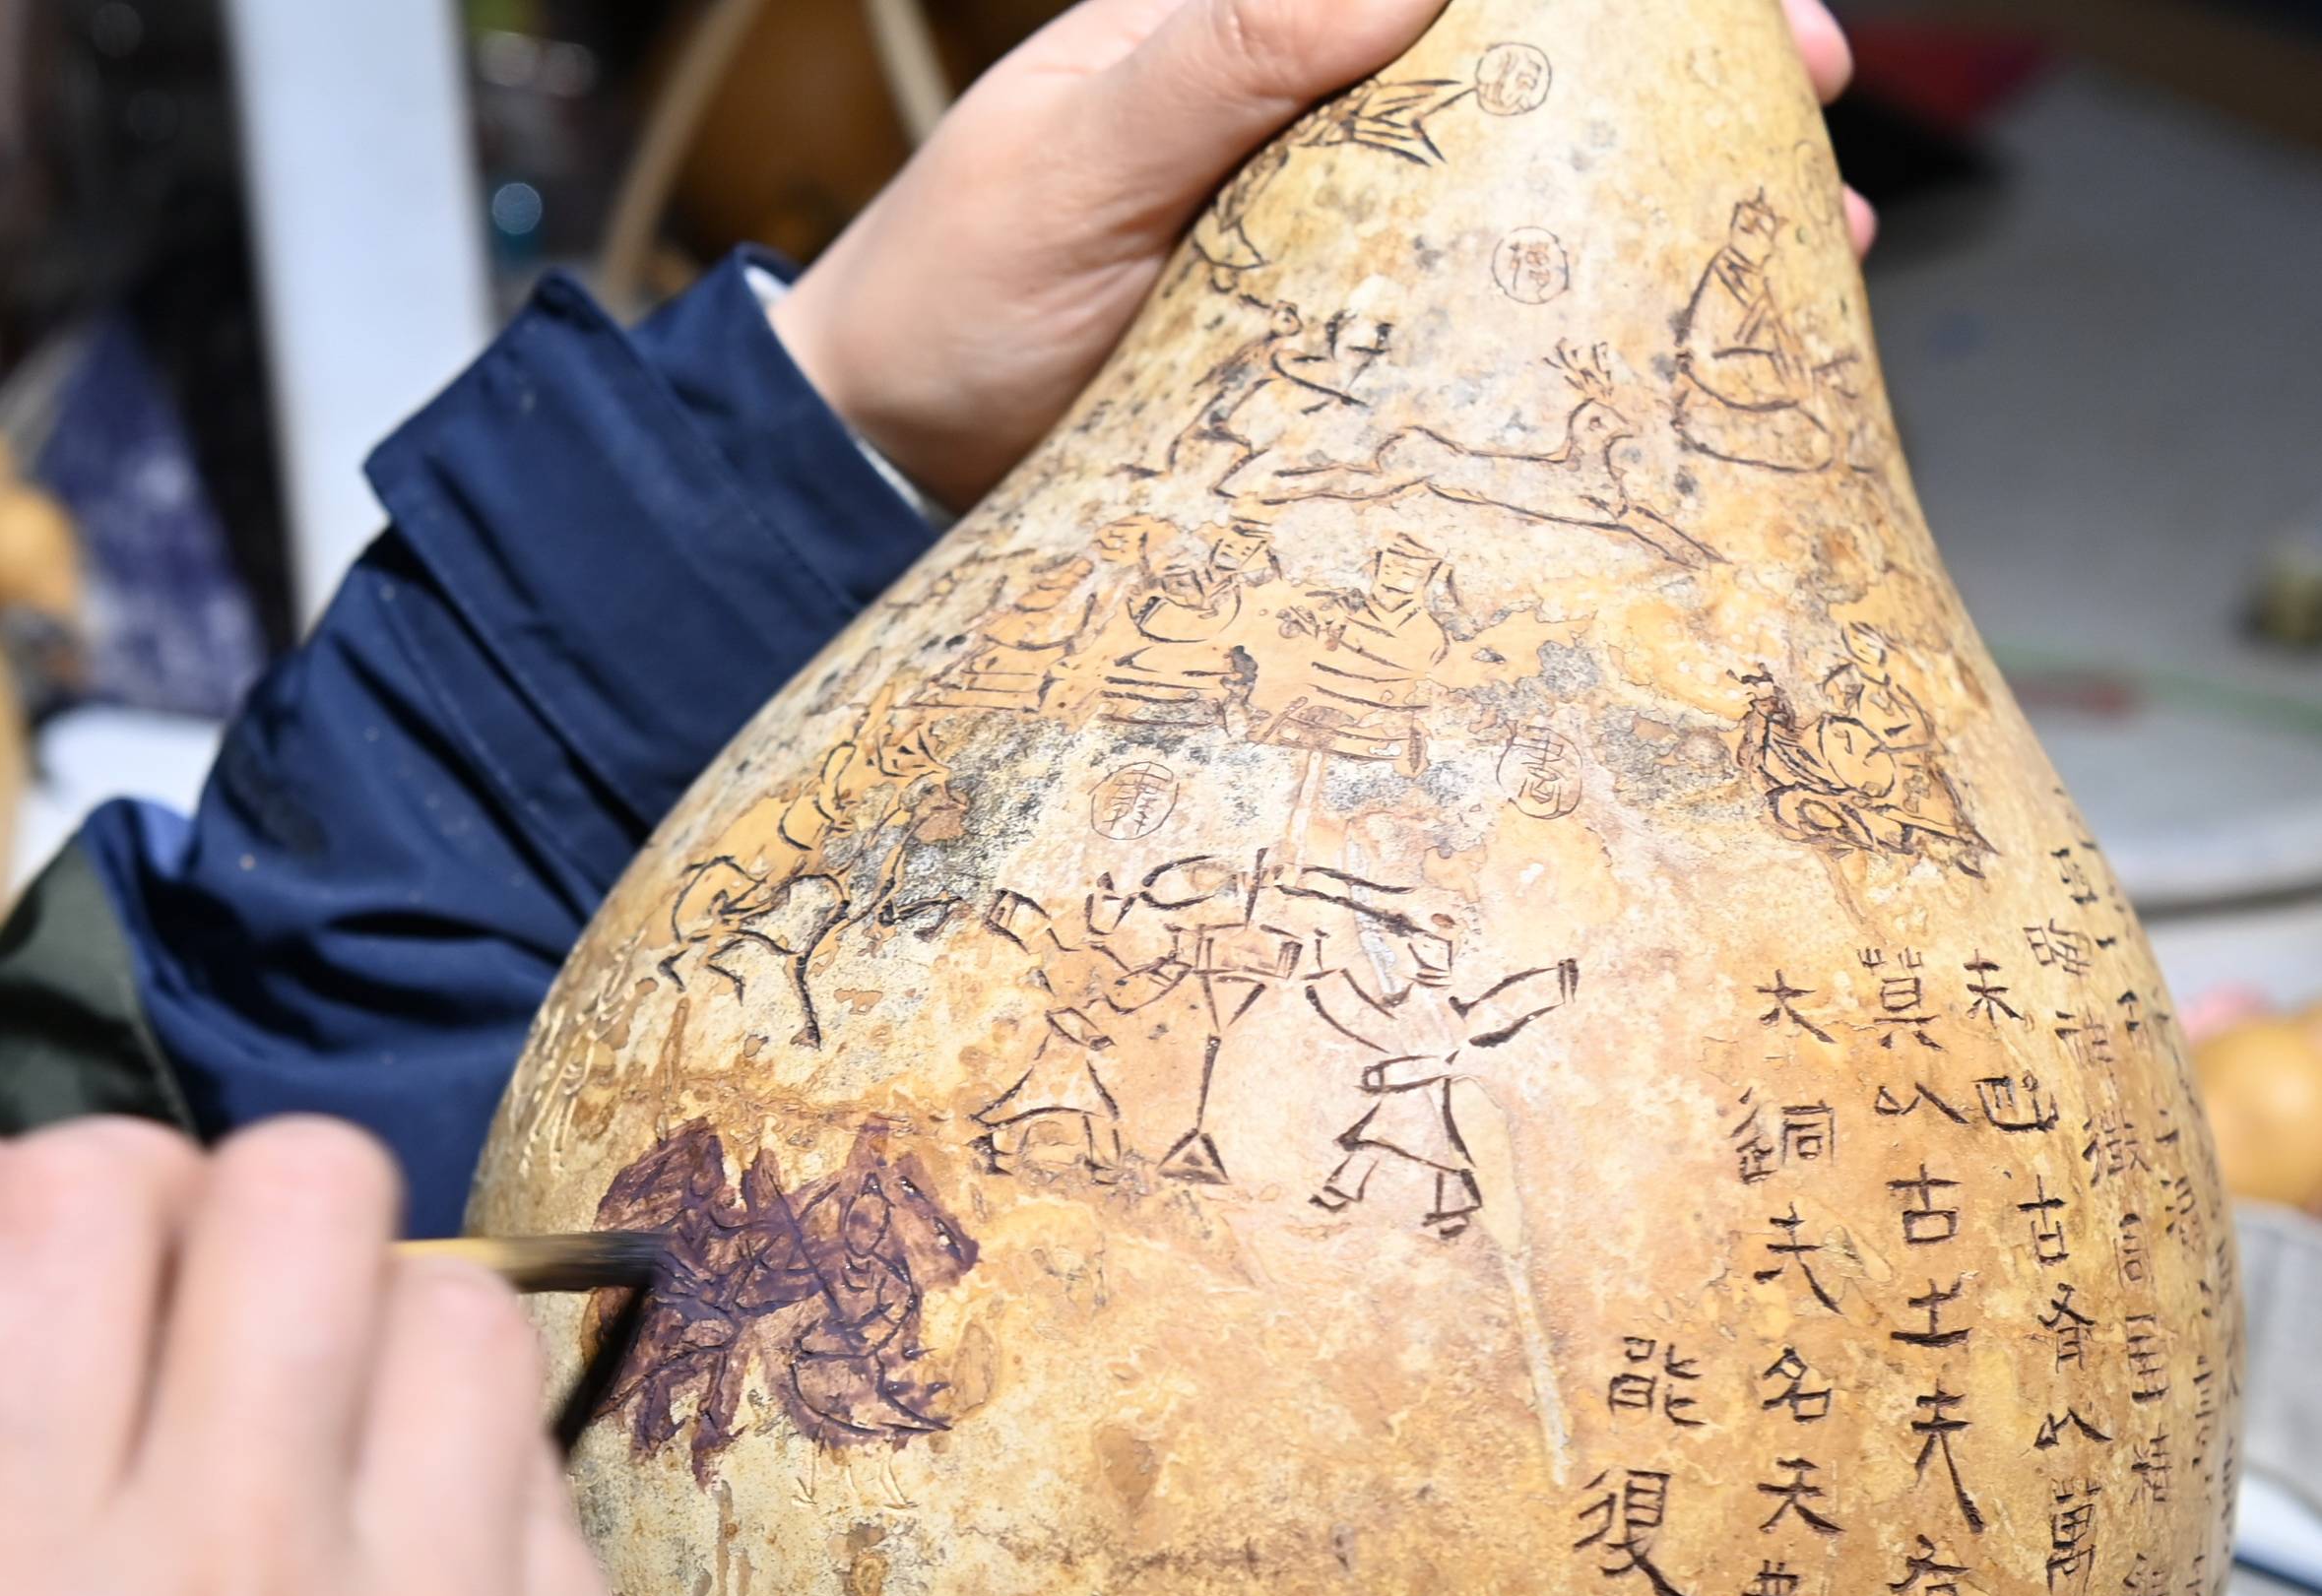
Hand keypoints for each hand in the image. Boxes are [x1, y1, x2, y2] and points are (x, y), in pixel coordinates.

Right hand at [0, 1116, 668, 1595]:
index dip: (76, 1190)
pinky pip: (548, 1484)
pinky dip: (476, 1504)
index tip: (88, 1263)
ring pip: (462, 1303)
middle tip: (230, 1334)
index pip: (68, 1200)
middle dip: (253, 1222)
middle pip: (301, 1184)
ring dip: (390, 1346)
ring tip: (342, 1477)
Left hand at [771, 0, 1867, 512]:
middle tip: (1811, 93)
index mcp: (1252, 26)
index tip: (1723, 7)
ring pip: (1540, 193)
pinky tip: (1675, 360)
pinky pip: (1491, 322)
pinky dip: (1590, 329)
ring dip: (1672, 205)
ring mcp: (1341, 239)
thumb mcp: (1074, 163)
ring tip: (1806, 236)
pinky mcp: (1340, 355)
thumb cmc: (945, 294)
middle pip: (1541, 70)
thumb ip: (1221, 56)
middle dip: (1687, 78)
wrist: (873, 460)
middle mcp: (1318, 119)